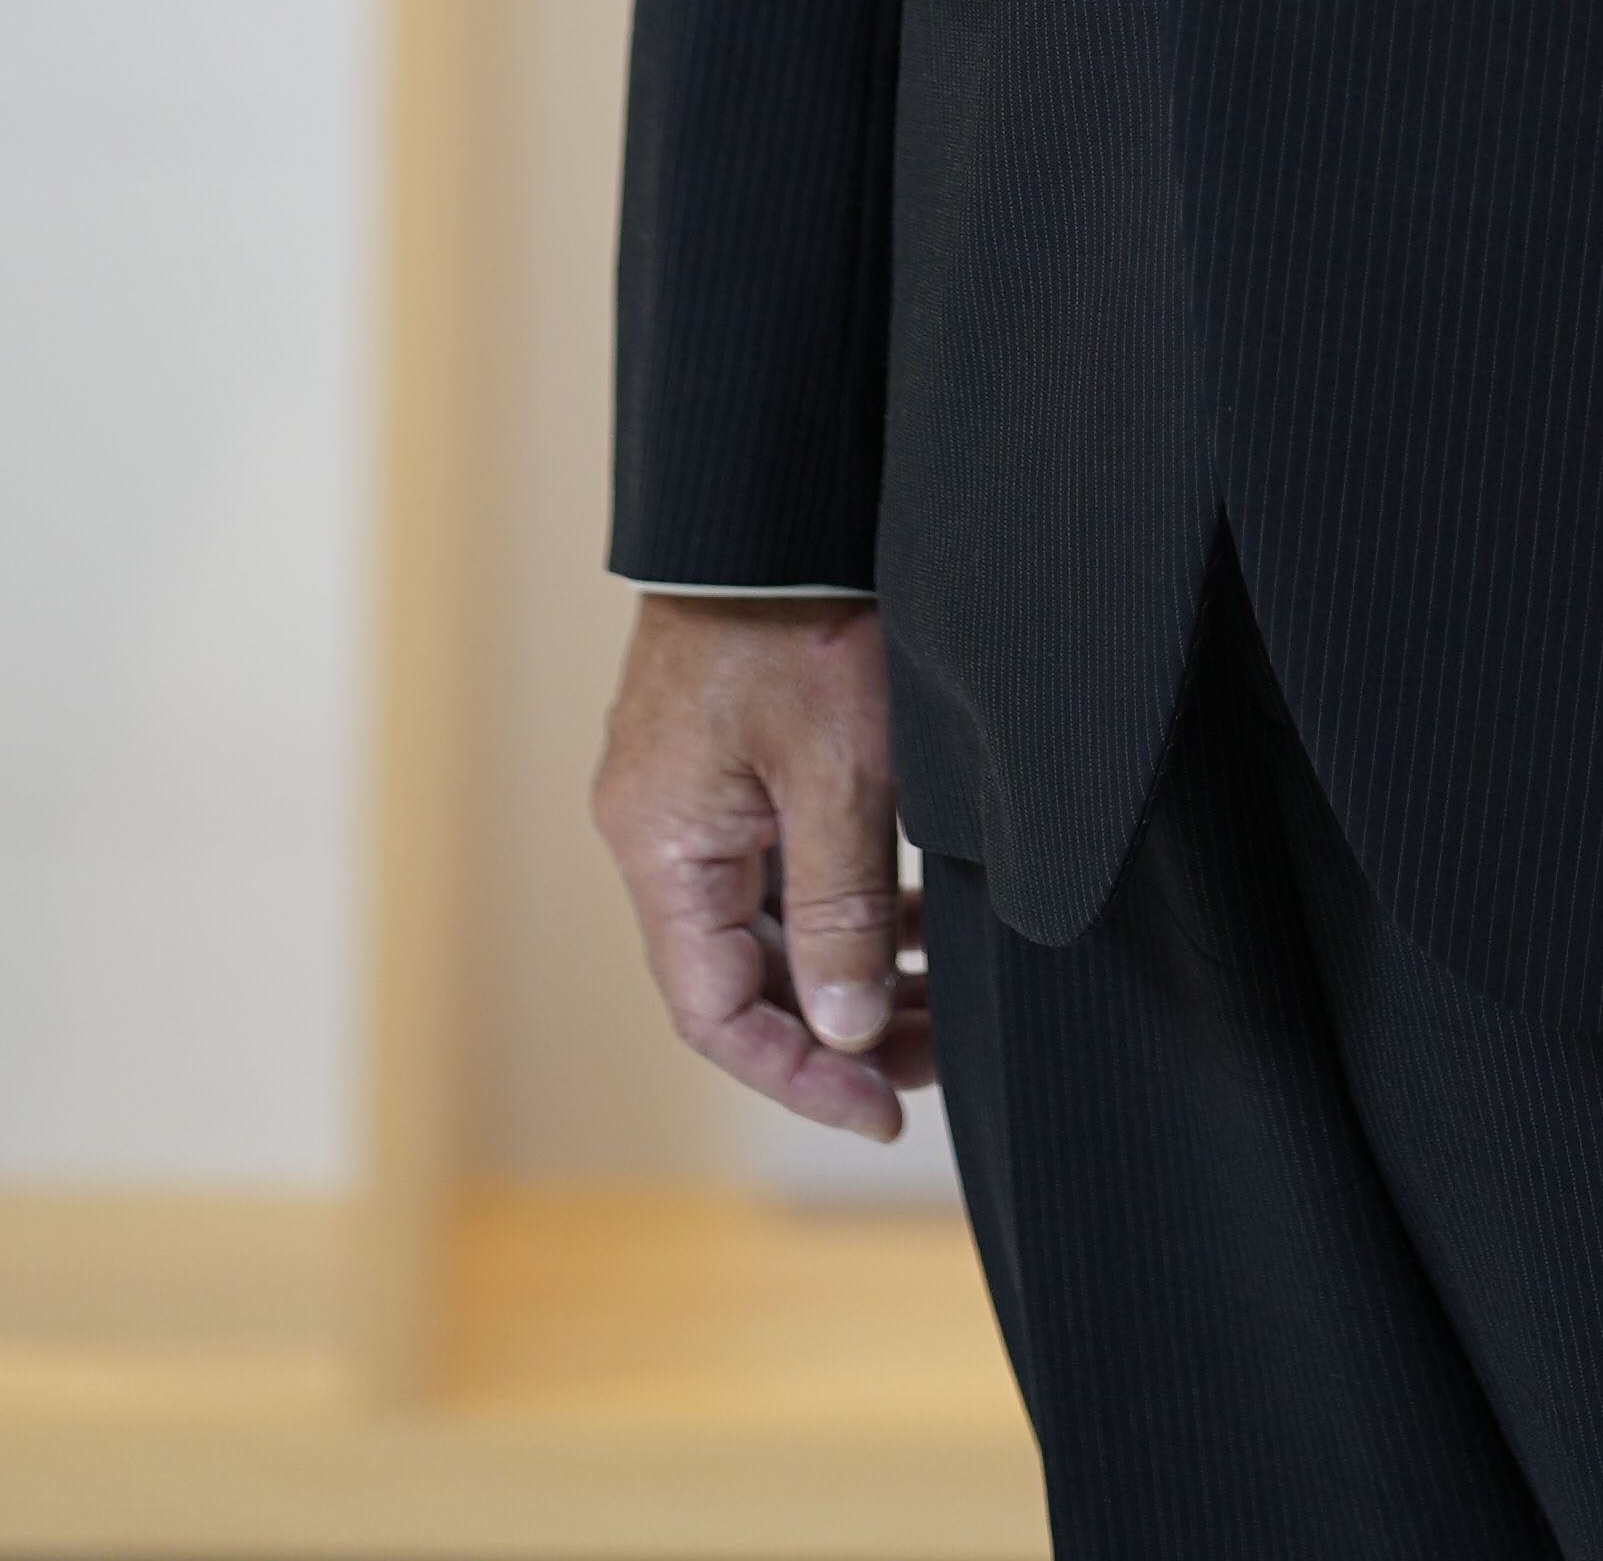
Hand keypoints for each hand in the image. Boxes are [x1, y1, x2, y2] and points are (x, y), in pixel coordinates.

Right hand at [591, 593, 935, 1139]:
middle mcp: (662, 829)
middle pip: (744, 974)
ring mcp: (693, 791)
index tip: (882, 1108)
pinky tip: (919, 914)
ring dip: (847, 966)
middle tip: (934, 1056)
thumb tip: (841, 1030)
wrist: (777, 493)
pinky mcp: (729, 754)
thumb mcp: (839, 772)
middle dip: (839, 1028)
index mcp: (664, 846)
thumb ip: (840, 909)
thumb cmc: (803, 617)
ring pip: (768, 920)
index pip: (716, 1012)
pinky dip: (845, 900)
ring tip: (940, 998)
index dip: (799, 1074)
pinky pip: (779, 862)